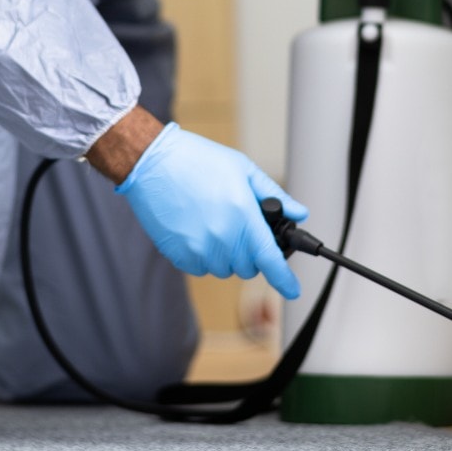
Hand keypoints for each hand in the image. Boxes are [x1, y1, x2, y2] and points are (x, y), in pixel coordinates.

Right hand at [114, 123, 308, 298]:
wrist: (153, 163)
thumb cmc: (197, 161)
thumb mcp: (243, 169)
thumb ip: (274, 194)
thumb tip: (298, 212)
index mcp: (242, 217)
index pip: (270, 260)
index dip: (285, 279)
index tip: (293, 289)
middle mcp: (222, 239)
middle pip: (249, 267)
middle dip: (251, 251)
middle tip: (240, 226)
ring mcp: (198, 250)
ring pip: (224, 268)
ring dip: (227, 254)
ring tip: (214, 222)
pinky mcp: (179, 255)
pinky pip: (201, 267)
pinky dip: (205, 255)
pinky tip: (197, 228)